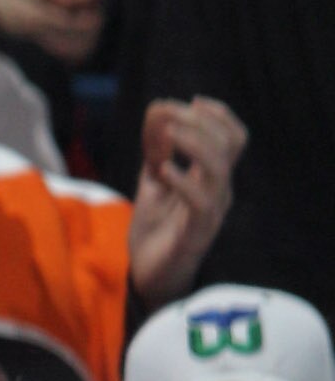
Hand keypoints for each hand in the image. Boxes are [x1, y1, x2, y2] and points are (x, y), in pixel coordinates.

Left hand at [128, 94, 245, 310]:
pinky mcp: (197, 234)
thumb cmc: (154, 233)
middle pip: (229, 144)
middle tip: (171, 114)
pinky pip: (200, 202)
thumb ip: (156, 152)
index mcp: (212, 178)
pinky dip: (183, 180)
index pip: (233, 137)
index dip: (218, 114)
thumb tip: (157, 111)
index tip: (191, 101)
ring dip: (194, 143)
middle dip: (201, 121)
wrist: (146, 279)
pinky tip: (163, 170)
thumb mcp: (153, 184)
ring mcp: (212, 212)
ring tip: (168, 134)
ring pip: (219, 167)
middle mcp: (219, 191)